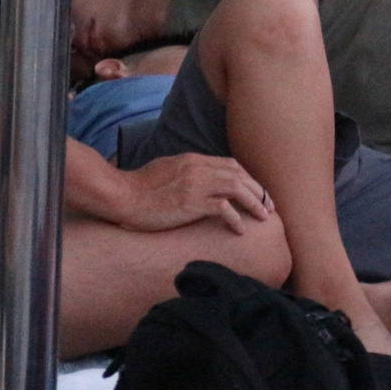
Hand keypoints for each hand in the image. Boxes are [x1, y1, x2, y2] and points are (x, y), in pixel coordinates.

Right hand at [116, 152, 273, 234]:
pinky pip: (223, 208)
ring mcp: (195, 184)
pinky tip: (240, 230)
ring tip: (264, 217)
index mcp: (193, 159)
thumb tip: (199, 182)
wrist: (121, 195)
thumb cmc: (138, 187)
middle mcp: (198, 168)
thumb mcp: (167, 170)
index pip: (231, 165)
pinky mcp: (191, 203)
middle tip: (269, 207)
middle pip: (239, 174)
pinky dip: (235, 218)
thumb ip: (186, 172)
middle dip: (258, 190)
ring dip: (254, 202)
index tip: (257, 193)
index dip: (248, 179)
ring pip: (237, 188)